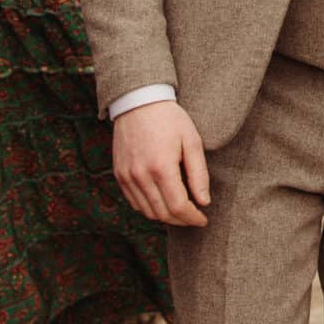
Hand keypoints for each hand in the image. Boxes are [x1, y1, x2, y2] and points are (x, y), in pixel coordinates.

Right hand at [112, 99, 209, 227]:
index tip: (203, 219)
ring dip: (165, 216)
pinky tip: (162, 201)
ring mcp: (127, 176)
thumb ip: (198, 174)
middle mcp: (141, 176)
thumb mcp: (192, 141)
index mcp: (162, 168)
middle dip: (181, 221)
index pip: (178, 207)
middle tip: (194, 217)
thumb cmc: (170, 119)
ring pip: (147, 211)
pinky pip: (134, 202)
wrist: (138, 102)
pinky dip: (149, 208)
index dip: (192, 218)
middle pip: (162, 213)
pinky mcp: (119, 174)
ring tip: (180, 211)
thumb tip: (204, 202)